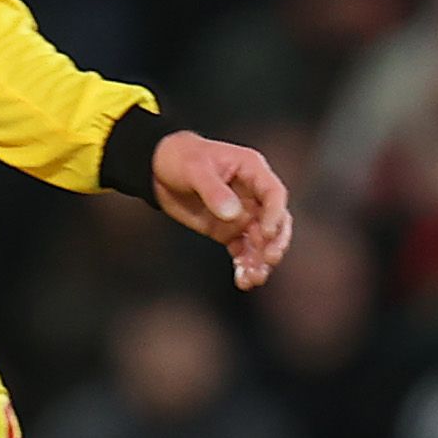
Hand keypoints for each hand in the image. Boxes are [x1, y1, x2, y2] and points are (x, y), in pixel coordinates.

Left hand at [152, 129, 293, 288]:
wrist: (159, 168)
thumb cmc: (181, 158)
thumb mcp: (195, 168)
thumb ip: (214, 191)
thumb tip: (233, 214)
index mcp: (252, 171)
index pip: (274, 194)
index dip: (274, 215)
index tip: (265, 234)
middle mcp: (253, 195)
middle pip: (277, 221)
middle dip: (275, 242)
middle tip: (269, 259)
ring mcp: (242, 215)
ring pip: (262, 241)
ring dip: (261, 261)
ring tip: (253, 278)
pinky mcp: (228, 231)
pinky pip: (243, 251)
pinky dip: (245, 266)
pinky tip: (243, 280)